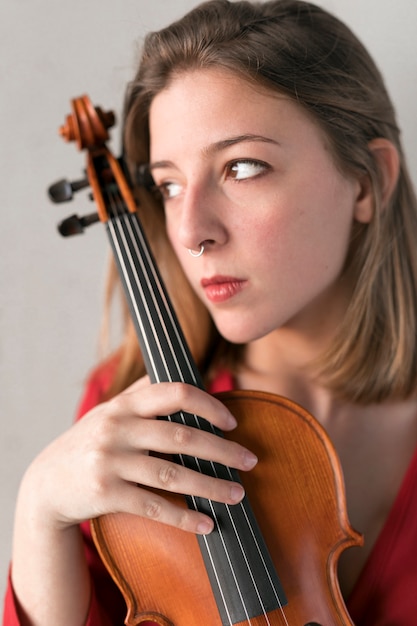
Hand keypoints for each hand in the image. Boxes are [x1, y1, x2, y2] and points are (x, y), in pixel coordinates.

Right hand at [23, 377, 257, 534]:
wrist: (47, 483)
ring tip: (237, 495)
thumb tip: (188, 374)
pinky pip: (153, 506)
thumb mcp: (111, 411)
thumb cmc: (90, 442)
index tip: (232, 422)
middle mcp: (117, 428)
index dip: (209, 405)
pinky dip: (184, 517)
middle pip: (181, 436)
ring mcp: (110, 461)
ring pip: (172, 474)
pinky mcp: (106, 494)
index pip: (175, 393)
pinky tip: (207, 524)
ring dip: (211, 486)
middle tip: (250, 461)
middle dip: (222, 450)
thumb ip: (144, 393)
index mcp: (124, 404)